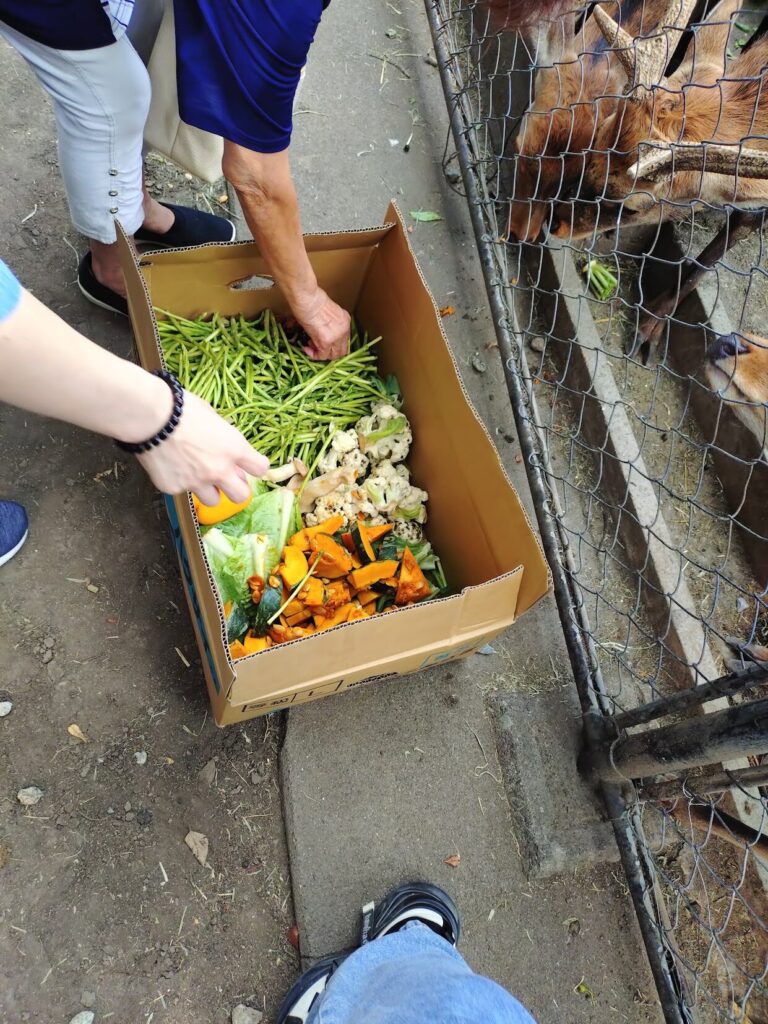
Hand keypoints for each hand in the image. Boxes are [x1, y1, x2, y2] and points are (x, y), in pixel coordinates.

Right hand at [136, 391, 268, 503]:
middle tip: (226, 479)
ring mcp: (196, 483)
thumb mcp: (213, 417)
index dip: (255, 466)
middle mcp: (219, 471)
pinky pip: (182, 491)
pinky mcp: (174, 488)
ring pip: (212, 500)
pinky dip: (180, 481)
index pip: (260, 469)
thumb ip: (225, 439)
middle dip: (235, 488)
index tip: (249, 465)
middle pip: (241, 496)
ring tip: (195, 473)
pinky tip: (170, 465)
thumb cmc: (182, 408)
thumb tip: (229, 452)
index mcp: (234, 449)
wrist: (149, 416)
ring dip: (209, 490)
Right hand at [293, 287, 350, 360]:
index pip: (344, 340)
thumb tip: (320, 331)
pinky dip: (314, 355)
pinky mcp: (326, 341)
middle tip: (315, 346)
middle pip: (342, 351)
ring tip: (310, 345)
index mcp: (345, 320)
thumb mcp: (325, 311)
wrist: (307, 298)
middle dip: (328, 352)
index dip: (332, 344)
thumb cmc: (311, 299)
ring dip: (321, 354)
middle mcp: (344, 329)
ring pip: (334, 356)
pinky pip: (322, 356)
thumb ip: (328, 323)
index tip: (321, 340)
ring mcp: (337, 336)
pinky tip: (306, 348)